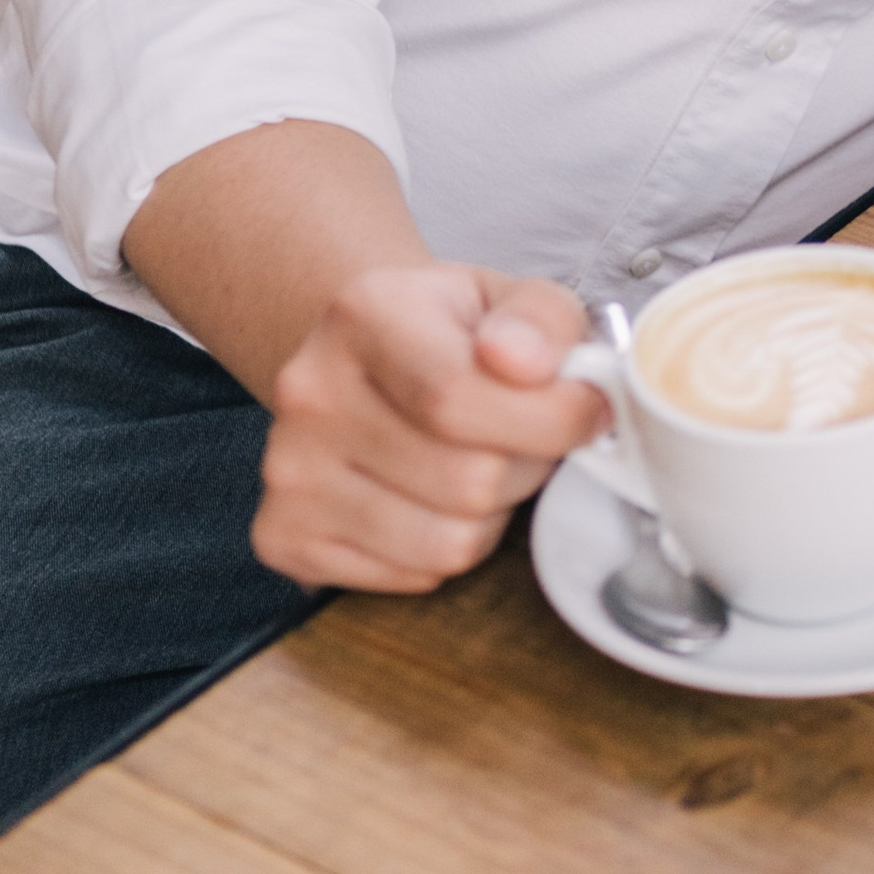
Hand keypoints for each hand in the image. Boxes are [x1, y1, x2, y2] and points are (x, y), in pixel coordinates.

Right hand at [254, 261, 605, 593]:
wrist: (370, 359)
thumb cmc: (453, 333)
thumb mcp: (512, 296)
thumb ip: (543, 319)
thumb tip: (525, 364)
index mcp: (364, 313)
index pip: (460, 396)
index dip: (553, 418)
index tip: (589, 409)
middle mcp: (309, 391)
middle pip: (468, 480)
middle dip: (527, 465)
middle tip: (524, 436)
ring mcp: (288, 470)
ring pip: (448, 544)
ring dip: (493, 515)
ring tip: (480, 464)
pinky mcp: (284, 535)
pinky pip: (413, 577)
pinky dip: (446, 550)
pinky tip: (433, 498)